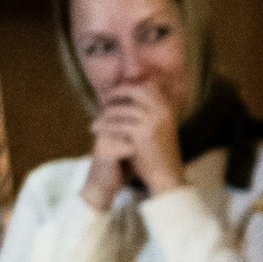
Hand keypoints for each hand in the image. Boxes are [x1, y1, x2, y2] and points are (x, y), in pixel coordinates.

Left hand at [90, 86, 185, 200]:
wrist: (167, 176)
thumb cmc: (158, 154)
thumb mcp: (156, 127)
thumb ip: (145, 111)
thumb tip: (129, 97)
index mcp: (167, 107)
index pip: (146, 85)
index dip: (128, 86)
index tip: (114, 94)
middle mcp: (163, 110)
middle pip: (134, 90)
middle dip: (116, 94)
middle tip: (103, 102)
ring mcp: (154, 120)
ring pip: (121, 109)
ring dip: (105, 114)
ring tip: (95, 122)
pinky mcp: (144, 133)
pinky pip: (117, 124)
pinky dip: (104, 126)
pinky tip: (96, 130)